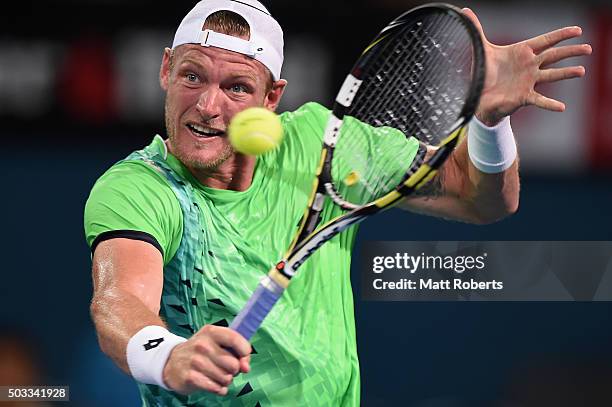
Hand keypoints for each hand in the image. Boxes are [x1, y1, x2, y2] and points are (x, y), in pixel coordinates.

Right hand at [162, 325, 250, 394]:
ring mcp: (195, 361)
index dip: (245, 351)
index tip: (243, 356)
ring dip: (225, 380)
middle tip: (224, 367)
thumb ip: (237, 352)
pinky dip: (218, 389)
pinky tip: (212, 383)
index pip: (235, 339)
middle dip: (234, 370)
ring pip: (226, 378)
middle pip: (233, 364)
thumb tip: (246, 368)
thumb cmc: (201, 351)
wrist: (171, 361)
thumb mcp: (217, 343)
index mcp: (211, 332)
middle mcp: (202, 344)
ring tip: (216, 375)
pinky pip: (216, 388)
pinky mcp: (190, 377)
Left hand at [462, 8, 591, 125]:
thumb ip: (476, 30)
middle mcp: (530, 66)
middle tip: (588, 49)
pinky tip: (562, 107)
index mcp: (523, 52)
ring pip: (551, 75)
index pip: (545, 40)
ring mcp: (529, 82)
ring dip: (566, 73)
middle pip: (554, 56)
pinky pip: (539, 100)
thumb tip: (464, 11)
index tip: (578, 30)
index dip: (561, 34)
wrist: (480, 96)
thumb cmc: (485, 72)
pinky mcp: (524, 97)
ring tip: (581, 71)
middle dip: (571, 51)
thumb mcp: (482, 49)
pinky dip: (550, 104)